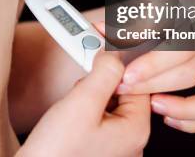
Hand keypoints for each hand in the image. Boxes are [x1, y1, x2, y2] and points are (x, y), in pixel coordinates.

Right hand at [17, 53, 150, 156]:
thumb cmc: (56, 152)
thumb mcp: (82, 103)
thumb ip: (104, 73)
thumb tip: (116, 54)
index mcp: (135, 130)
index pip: (138, 83)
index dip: (118, 63)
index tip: (102, 48)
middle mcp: (130, 143)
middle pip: (123, 93)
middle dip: (100, 81)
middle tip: (80, 80)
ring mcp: (114, 148)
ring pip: (108, 105)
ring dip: (89, 95)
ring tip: (70, 104)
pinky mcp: (97, 150)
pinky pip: (98, 120)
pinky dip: (84, 110)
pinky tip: (68, 115)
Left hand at [114, 0, 194, 132]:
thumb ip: (130, 18)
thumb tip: (99, 30)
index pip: (180, 42)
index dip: (151, 62)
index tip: (125, 73)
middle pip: (192, 69)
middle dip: (155, 84)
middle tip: (125, 89)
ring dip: (181, 107)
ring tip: (151, 104)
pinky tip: (169, 116)